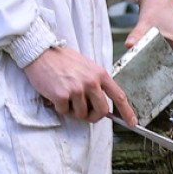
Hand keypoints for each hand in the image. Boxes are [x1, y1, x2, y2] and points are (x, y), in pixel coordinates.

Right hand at [24, 45, 138, 125]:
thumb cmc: (61, 59)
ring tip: (65, 96)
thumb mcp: (86, 66)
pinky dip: (59, 107)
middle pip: (102, 111)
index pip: (119, 96)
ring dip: (73, 110)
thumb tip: (100, 102)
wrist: (40, 51)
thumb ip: (95, 82)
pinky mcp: (63, 95)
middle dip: (93, 116)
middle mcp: (91, 82)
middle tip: (84, 113)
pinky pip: (65, 111)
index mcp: (99, 73)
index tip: (132, 122)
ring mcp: (77, 89)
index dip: (127, 112)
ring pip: (82, 114)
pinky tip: (55, 95)